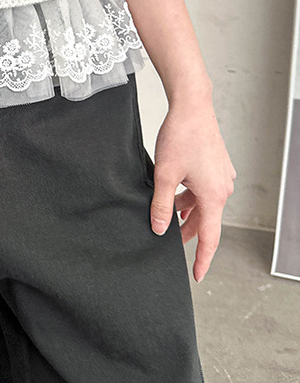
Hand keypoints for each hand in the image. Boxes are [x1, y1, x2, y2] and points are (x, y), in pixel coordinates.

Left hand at [148, 97, 235, 282]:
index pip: (210, 237)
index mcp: (213, 195)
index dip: (202, 259)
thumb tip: (160, 230)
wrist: (192, 106)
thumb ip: (161, 205)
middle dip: (188, 233)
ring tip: (166, 215)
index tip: (196, 275)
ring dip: (186, 211)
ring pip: (203, 203)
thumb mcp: (163, 175)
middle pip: (205, 220)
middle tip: (170, 244)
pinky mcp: (217, 165)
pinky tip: (174, 193)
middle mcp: (223, 188)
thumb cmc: (180, 137)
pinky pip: (204, 189)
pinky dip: (190, 196)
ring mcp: (221, 176)